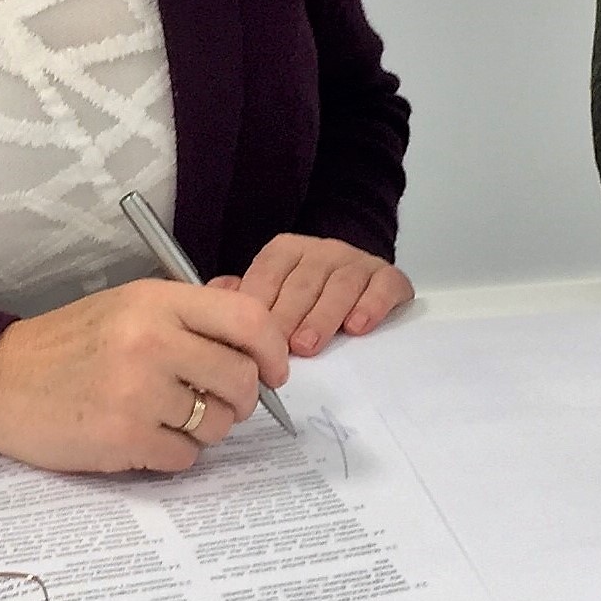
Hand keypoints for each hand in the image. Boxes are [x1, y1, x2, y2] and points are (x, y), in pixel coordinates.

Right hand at [0, 278, 288, 473]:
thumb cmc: (72, 344)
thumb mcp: (130, 307)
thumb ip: (191, 318)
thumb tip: (260, 341)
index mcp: (158, 301)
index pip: (248, 319)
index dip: (273, 349)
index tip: (274, 371)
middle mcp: (151, 341)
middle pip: (241, 379)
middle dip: (241, 399)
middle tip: (218, 402)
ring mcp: (137, 392)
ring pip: (218, 424)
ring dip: (204, 429)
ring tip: (167, 417)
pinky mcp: (122, 438)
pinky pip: (185, 457)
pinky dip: (173, 454)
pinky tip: (144, 438)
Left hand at [215, 234, 412, 356]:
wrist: (360, 280)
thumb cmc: (307, 295)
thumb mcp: (271, 291)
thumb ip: (242, 295)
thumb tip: (211, 294)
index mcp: (287, 251)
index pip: (268, 273)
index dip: (259, 305)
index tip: (250, 336)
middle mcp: (323, 251)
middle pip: (303, 282)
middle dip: (289, 316)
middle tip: (280, 349)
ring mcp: (357, 262)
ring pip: (341, 284)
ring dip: (323, 316)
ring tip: (309, 345)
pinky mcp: (388, 276)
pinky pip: (382, 286)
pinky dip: (371, 305)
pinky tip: (358, 326)